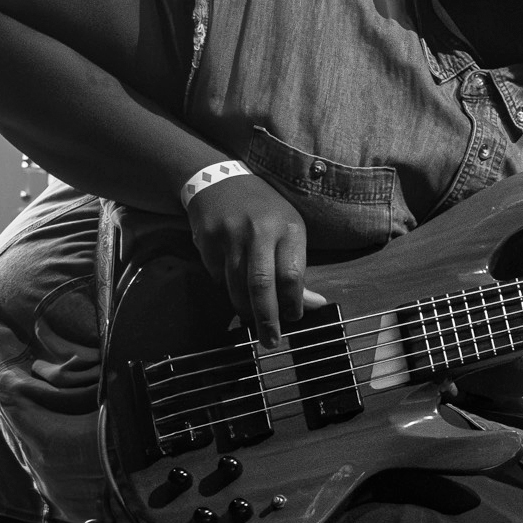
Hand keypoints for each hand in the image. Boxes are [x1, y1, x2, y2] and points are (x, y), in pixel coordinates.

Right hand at [184, 174, 323, 344]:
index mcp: (287, 227)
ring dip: (245, 309)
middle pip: (261, 285)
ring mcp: (229, 235)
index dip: (292, 302)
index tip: (293, 318)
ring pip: (236, 286)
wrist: (220, 182)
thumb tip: (316, 304)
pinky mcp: (207, 240)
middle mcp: (258, 230)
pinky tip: (233, 288)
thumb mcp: (290, 230)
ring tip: (253, 320)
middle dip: (267, 318)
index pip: (291, 275)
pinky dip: (226, 289)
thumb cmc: (265, 211)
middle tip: (271, 341)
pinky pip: (218, 277)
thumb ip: (298, 268)